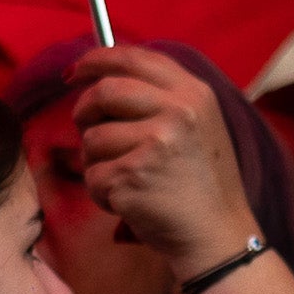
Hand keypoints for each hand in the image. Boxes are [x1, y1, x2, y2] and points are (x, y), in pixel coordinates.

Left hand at [71, 45, 259, 273]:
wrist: (217, 235)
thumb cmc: (199, 183)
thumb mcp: (197, 125)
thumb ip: (160, 98)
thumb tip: (100, 80)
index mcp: (194, 93)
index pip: (134, 58)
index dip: (97, 60)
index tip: (76, 71)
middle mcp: (177, 112)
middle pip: (105, 91)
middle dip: (84, 110)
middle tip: (86, 127)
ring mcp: (155, 143)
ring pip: (92, 138)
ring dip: (96, 162)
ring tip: (127, 180)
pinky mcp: (133, 176)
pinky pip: (93, 176)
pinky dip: (101, 194)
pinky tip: (128, 202)